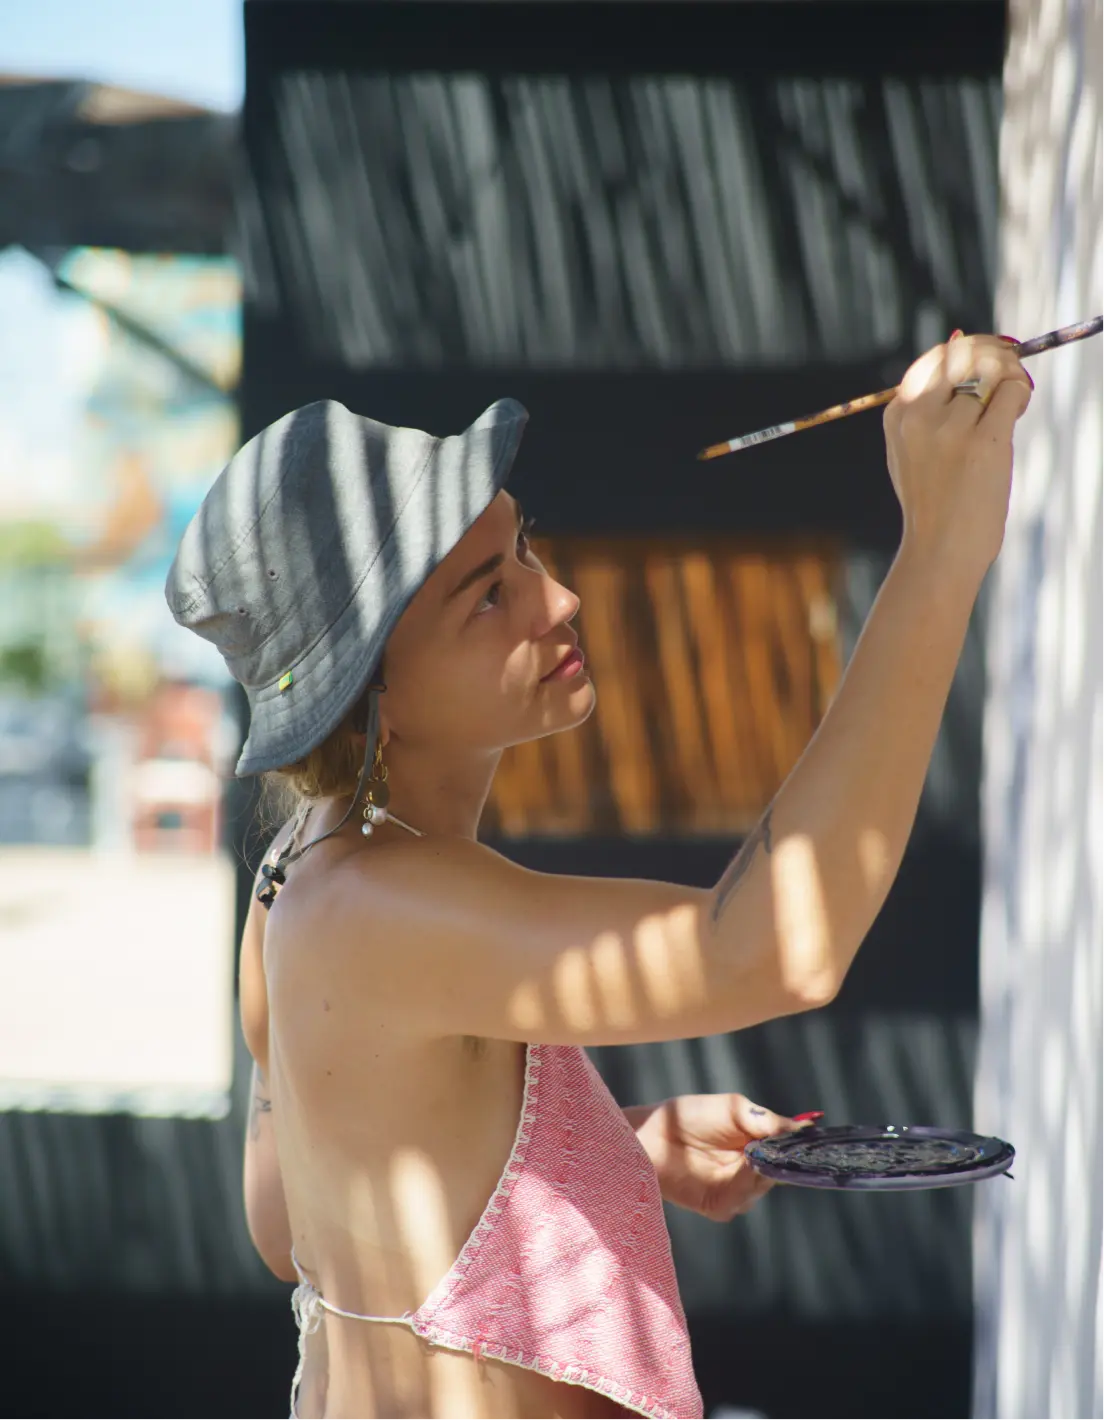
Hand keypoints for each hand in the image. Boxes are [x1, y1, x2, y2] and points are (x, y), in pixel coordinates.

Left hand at [631, 1093, 810, 1222]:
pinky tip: (742, 1165)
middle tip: (782, 1145)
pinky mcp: (719, 1206)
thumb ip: (765, 1120)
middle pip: (782, 1170)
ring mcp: (736, 1190)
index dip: (801, 1148)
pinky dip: (745, 1183)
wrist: (651, 1135)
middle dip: (783, 1158)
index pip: (789, 1152)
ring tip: (752, 1151)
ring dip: (762, 1169)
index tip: (815, 1141)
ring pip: (764, 1184)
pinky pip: (743, 1198)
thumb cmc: (688, 1116)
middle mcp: (751, 1171)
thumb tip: (805, 1127)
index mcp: (757, 1146)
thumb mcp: (733, 1109)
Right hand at [884, 332, 1033, 578]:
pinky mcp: (983, 441)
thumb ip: (929, 402)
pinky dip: (1020, 393)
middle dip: (994, 353)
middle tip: (1009, 368)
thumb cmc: (933, 502)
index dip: (968, 350)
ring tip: (1011, 403)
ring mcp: (951, 428)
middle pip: (964, 354)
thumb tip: (958, 339)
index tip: (987, 360)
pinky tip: (1018, 409)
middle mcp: (919, 415)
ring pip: (992, 373)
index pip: (936, 359)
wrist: (940, 548)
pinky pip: (1011, 392)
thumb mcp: (911, 449)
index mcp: (898, 415)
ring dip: (1010, 380)